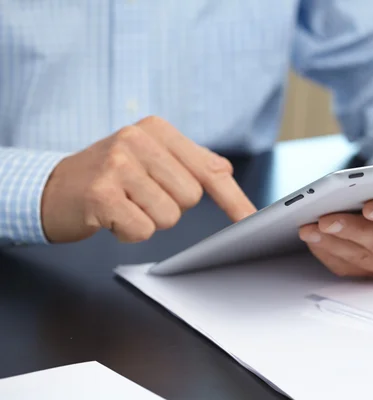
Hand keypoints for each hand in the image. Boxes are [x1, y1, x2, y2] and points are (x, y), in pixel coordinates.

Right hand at [41, 116, 255, 242]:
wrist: (53, 188)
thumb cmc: (109, 175)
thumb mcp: (150, 158)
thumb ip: (190, 162)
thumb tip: (226, 172)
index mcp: (157, 129)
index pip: (209, 169)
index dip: (232, 199)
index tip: (251, 219)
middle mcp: (137, 139)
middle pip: (191, 196)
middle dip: (171, 206)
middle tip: (141, 196)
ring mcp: (117, 164)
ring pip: (169, 216)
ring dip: (149, 220)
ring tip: (125, 204)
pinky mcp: (101, 193)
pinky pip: (143, 230)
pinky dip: (130, 232)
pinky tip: (112, 217)